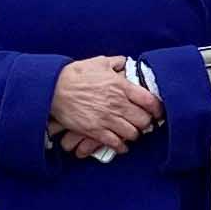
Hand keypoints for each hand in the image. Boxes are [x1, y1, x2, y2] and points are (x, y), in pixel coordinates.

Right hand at [48, 56, 165, 156]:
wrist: (53, 88)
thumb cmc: (75, 74)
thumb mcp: (98, 63)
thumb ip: (115, 63)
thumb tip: (124, 62)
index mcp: (121, 86)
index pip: (149, 101)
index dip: (157, 109)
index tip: (157, 113)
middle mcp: (117, 103)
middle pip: (143, 120)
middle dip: (145, 123)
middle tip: (142, 123)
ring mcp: (107, 118)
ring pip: (132, 133)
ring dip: (133, 134)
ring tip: (131, 132)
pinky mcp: (95, 130)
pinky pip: (115, 143)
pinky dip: (121, 146)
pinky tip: (121, 144)